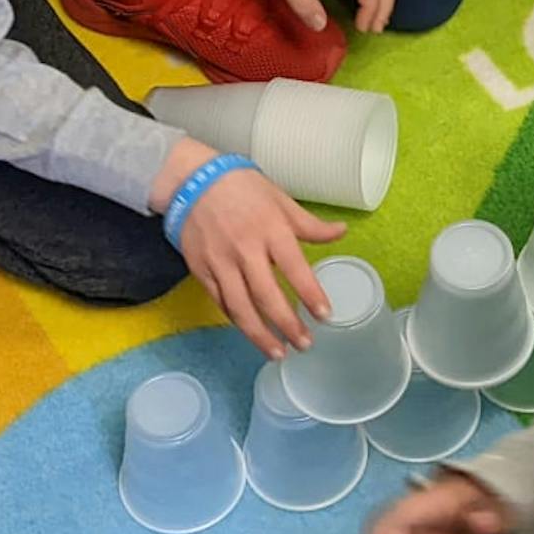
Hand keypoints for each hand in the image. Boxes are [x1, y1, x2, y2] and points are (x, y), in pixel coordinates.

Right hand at [155, 139, 342, 357]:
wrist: (191, 180)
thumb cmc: (241, 187)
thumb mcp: (280, 199)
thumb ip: (310, 225)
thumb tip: (342, 232)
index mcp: (270, 229)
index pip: (295, 269)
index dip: (310, 294)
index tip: (324, 315)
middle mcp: (245, 249)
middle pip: (267, 296)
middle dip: (287, 325)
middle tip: (304, 344)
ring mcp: (220, 262)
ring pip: (241, 308)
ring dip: (260, 335)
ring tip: (278, 353)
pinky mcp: (201, 270)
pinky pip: (221, 302)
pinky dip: (237, 321)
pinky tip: (251, 332)